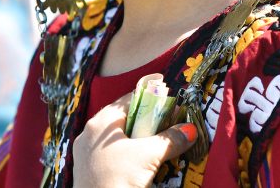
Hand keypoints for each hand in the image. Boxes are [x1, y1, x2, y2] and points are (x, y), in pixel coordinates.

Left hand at [72, 92, 197, 187]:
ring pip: (121, 140)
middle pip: (126, 119)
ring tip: (162, 147)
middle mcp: (91, 133)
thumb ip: (170, 140)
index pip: (131, 99)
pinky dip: (132, 156)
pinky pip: (115, 156)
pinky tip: (145, 165)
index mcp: (101, 122)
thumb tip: (190, 130)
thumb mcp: (148, 156)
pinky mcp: (91, 172)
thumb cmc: (118, 179)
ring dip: (142, 141)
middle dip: (150, 123)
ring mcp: (89, 154)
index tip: (173, 102)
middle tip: (171, 126)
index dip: (154, 100)